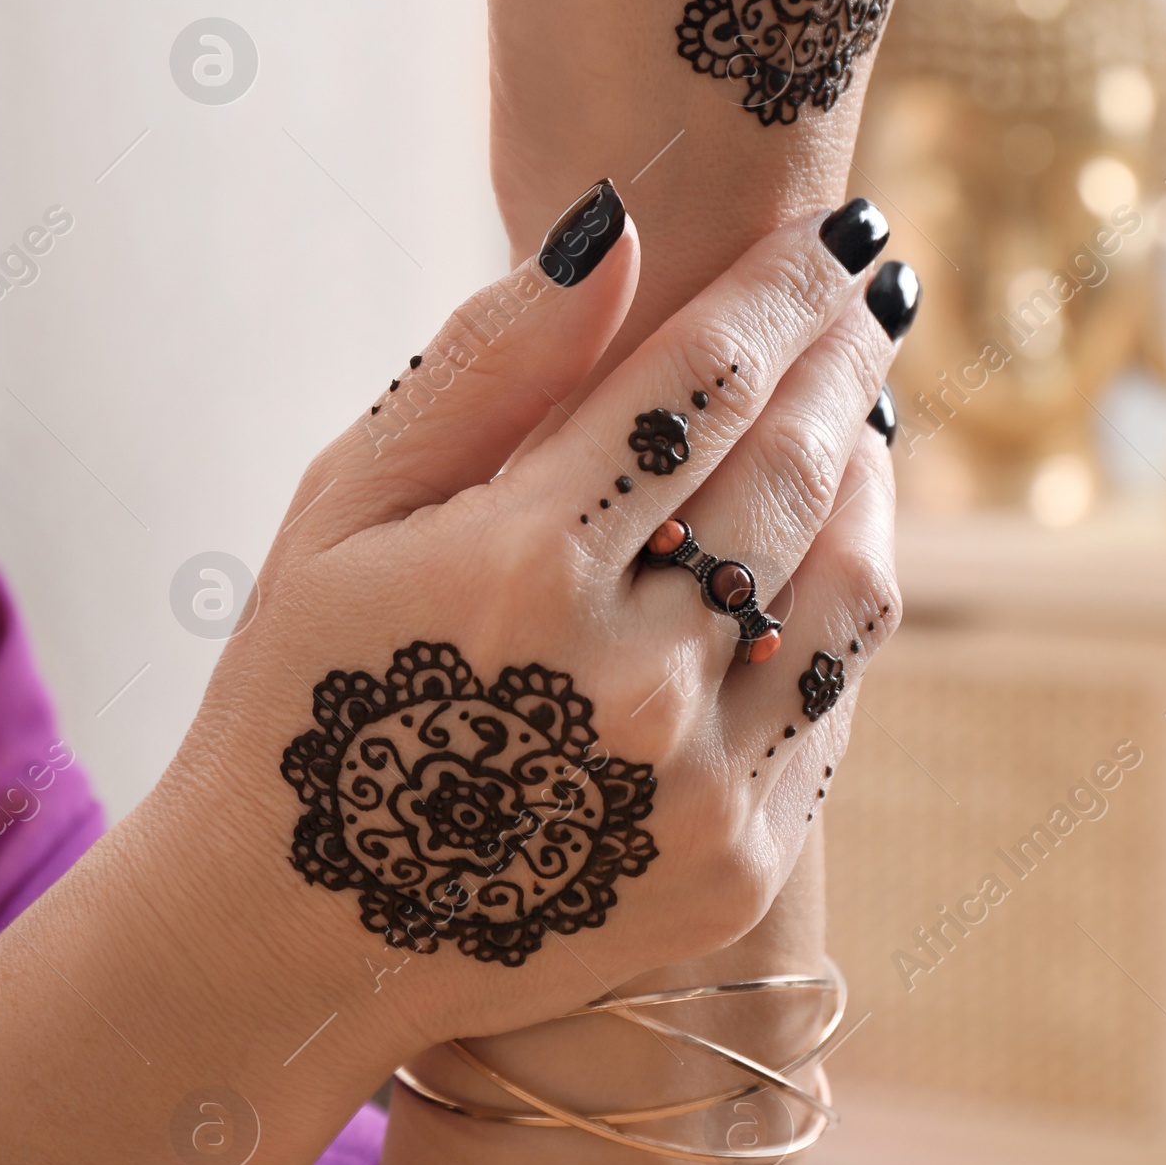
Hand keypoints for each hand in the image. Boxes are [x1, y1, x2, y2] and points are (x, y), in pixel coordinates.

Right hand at [177, 189, 909, 1055]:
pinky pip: (832, 701)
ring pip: (845, 586)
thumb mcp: (348, 506)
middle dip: (844, 358)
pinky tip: (824, 550)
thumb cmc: (306, 684)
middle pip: (793, 467)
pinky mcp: (732, 866)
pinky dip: (842, 606)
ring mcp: (692, 783)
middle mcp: (628, 673)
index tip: (837, 237)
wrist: (290, 934)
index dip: (784, 291)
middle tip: (876, 289)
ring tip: (858, 412)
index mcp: (522, 564)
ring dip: (866, 476)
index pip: (702, 380)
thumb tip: (617, 230)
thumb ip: (486, 366)